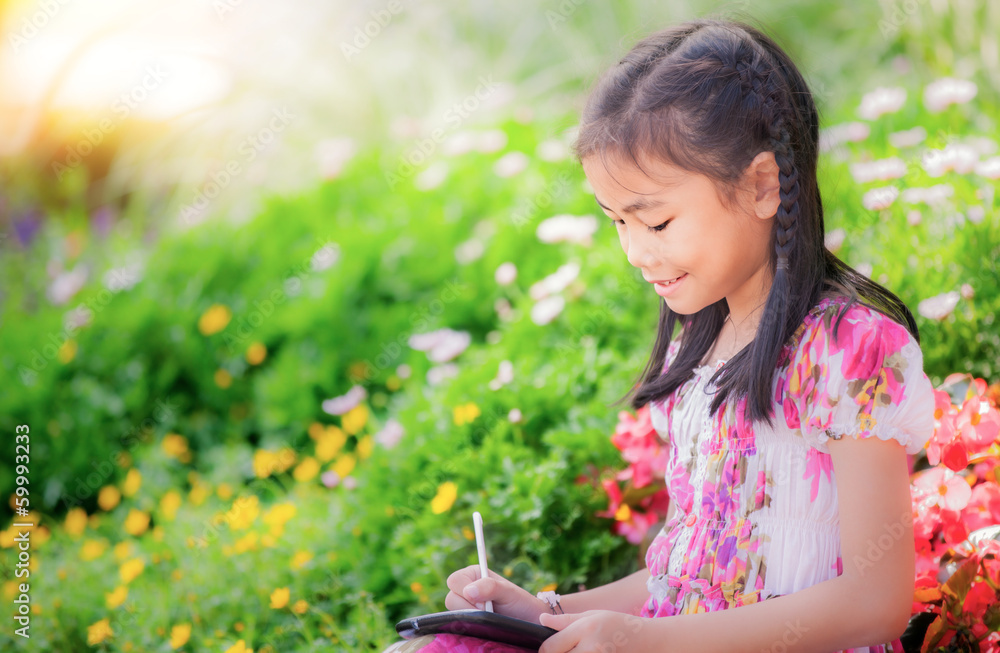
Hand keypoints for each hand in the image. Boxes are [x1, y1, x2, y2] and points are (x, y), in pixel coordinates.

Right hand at [445, 564, 546, 623]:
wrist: (527, 622)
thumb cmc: (519, 603)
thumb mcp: (508, 591)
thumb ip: (490, 587)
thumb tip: (468, 591)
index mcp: (473, 575)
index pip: (454, 580)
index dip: (466, 592)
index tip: (483, 601)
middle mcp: (465, 589)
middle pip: (451, 598)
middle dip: (469, 608)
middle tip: (488, 611)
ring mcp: (465, 606)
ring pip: (452, 613)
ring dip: (471, 618)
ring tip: (488, 618)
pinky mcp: (466, 621)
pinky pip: (457, 625)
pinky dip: (469, 626)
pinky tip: (482, 626)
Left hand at [537, 610, 652, 652]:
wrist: (646, 641)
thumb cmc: (617, 624)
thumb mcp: (592, 615)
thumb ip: (565, 620)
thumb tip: (542, 619)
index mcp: (585, 630)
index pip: (551, 647)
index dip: (544, 649)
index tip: (546, 648)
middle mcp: (590, 648)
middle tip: (562, 650)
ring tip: (576, 650)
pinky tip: (584, 652)